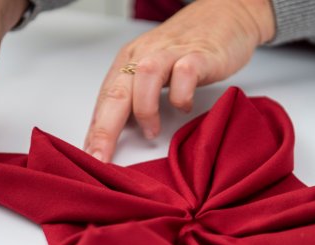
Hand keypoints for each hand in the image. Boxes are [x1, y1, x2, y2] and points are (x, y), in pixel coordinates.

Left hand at [84, 0, 275, 161]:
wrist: (226, 13)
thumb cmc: (188, 47)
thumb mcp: (156, 71)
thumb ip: (139, 98)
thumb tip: (122, 133)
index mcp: (129, 62)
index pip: (105, 100)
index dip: (95, 131)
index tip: (88, 160)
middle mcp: (144, 56)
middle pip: (116, 93)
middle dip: (105, 129)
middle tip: (100, 157)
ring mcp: (171, 53)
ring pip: (144, 77)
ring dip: (144, 110)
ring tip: (152, 132)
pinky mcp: (199, 55)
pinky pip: (185, 73)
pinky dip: (182, 94)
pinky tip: (184, 107)